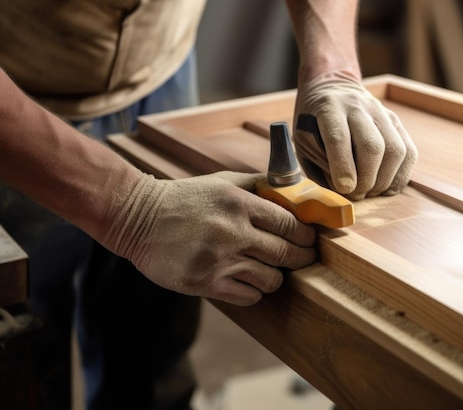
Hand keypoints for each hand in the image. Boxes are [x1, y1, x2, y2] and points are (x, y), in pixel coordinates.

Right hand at [101, 171, 317, 305]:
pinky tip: (248, 282)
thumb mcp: (223, 181)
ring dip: (275, 277)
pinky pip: (248, 296)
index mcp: (239, 203)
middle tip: (303, 258)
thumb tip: (294, 189)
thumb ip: (259, 185)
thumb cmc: (185, 198)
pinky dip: (254, 291)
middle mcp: (232, 231)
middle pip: (286, 254)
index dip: (306, 235)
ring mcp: (218, 259)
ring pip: (271, 279)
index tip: (309, 240)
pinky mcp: (204, 282)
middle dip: (301, 258)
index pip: (290, 224)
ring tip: (268, 270)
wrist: (137, 218)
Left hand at [293, 71, 417, 199]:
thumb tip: (343, 190)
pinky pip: (409, 152)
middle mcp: (357, 106)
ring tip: (370, 191)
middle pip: (373, 146)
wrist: (331, 87)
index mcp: (329, 109)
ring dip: (384, 180)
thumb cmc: (312, 122)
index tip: (345, 189)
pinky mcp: (396, 122)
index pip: (339, 138)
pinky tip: (386, 185)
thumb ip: (318, 163)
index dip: (344, 167)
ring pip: (395, 150)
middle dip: (367, 179)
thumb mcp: (302, 140)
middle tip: (357, 194)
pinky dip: (400, 175)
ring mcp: (381, 113)